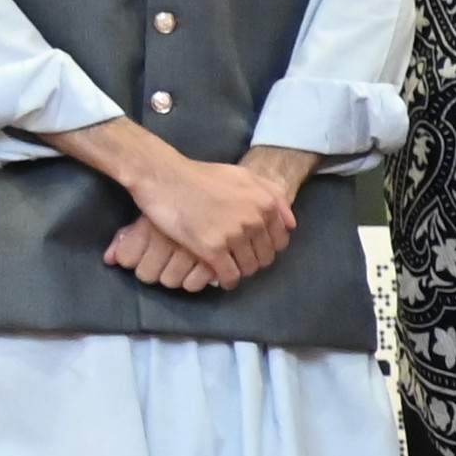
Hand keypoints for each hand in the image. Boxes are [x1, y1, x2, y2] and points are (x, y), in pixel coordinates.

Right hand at [86, 134, 302, 293]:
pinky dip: (227, 280)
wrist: (164, 177)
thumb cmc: (202, 175)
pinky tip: (220, 278)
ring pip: (249, 267)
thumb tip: (291, 224)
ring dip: (240, 270)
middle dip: (254, 260)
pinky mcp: (212, 248)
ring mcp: (234, 235)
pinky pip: (230, 275)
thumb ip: (272, 194)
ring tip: (228, 266)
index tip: (254, 248)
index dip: (268, 247)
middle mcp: (255, 220)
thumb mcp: (244, 175)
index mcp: (266, 203)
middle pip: (265, 256)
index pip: (280, 240)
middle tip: (239, 259)